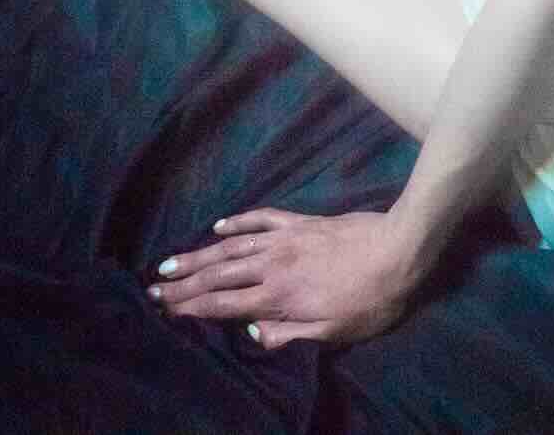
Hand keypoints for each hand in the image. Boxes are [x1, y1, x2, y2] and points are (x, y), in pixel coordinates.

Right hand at [149, 207, 425, 348]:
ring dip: (200, 253)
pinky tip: (221, 224)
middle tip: (151, 288)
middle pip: (219, 273)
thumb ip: (286, 336)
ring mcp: (288, 238)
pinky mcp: (305, 221)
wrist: (402, 247)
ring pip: (234, 245)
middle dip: (184, 282)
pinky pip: (265, 217)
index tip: (161, 309)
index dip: (189, 307)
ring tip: (171, 261)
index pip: (223, 303)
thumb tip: (245, 335)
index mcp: (278, 296)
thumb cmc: (371, 299)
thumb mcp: (332, 333)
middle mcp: (275, 263)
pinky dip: (241, 220)